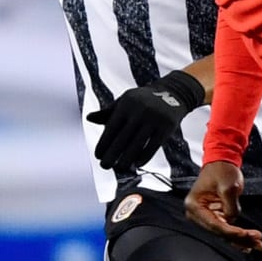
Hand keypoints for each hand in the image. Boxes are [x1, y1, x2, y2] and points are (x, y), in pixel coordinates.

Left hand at [86, 70, 205, 169]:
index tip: (97, 155)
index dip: (104, 143)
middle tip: (104, 166)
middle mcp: (139, 111)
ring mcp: (154, 119)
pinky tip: (137, 164)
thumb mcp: (125, 101)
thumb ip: (108, 112)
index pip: (111, 128)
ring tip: (120, 168)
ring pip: (137, 144)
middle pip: (123, 138)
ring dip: (127, 159)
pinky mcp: (167, 127)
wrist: (173, 92)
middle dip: (112, 154)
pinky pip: (153, 146)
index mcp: (126, 104)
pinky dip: (144, 157)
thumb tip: (89, 118)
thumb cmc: (142, 100)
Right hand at [185, 161, 261, 251]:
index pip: (214, 224)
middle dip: (239, 237)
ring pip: (225, 233)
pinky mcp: (216, 215)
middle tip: (256, 241)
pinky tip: (250, 240)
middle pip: (220, 231)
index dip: (231, 231)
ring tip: (258, 242)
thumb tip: (233, 221)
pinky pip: (227, 228)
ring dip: (242, 238)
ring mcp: (207, 215)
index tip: (245, 234)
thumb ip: (230, 207)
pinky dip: (239, 234)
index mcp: (194, 205)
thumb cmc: (221, 170)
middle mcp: (197, 213)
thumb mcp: (228, 187)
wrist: (222, 161)